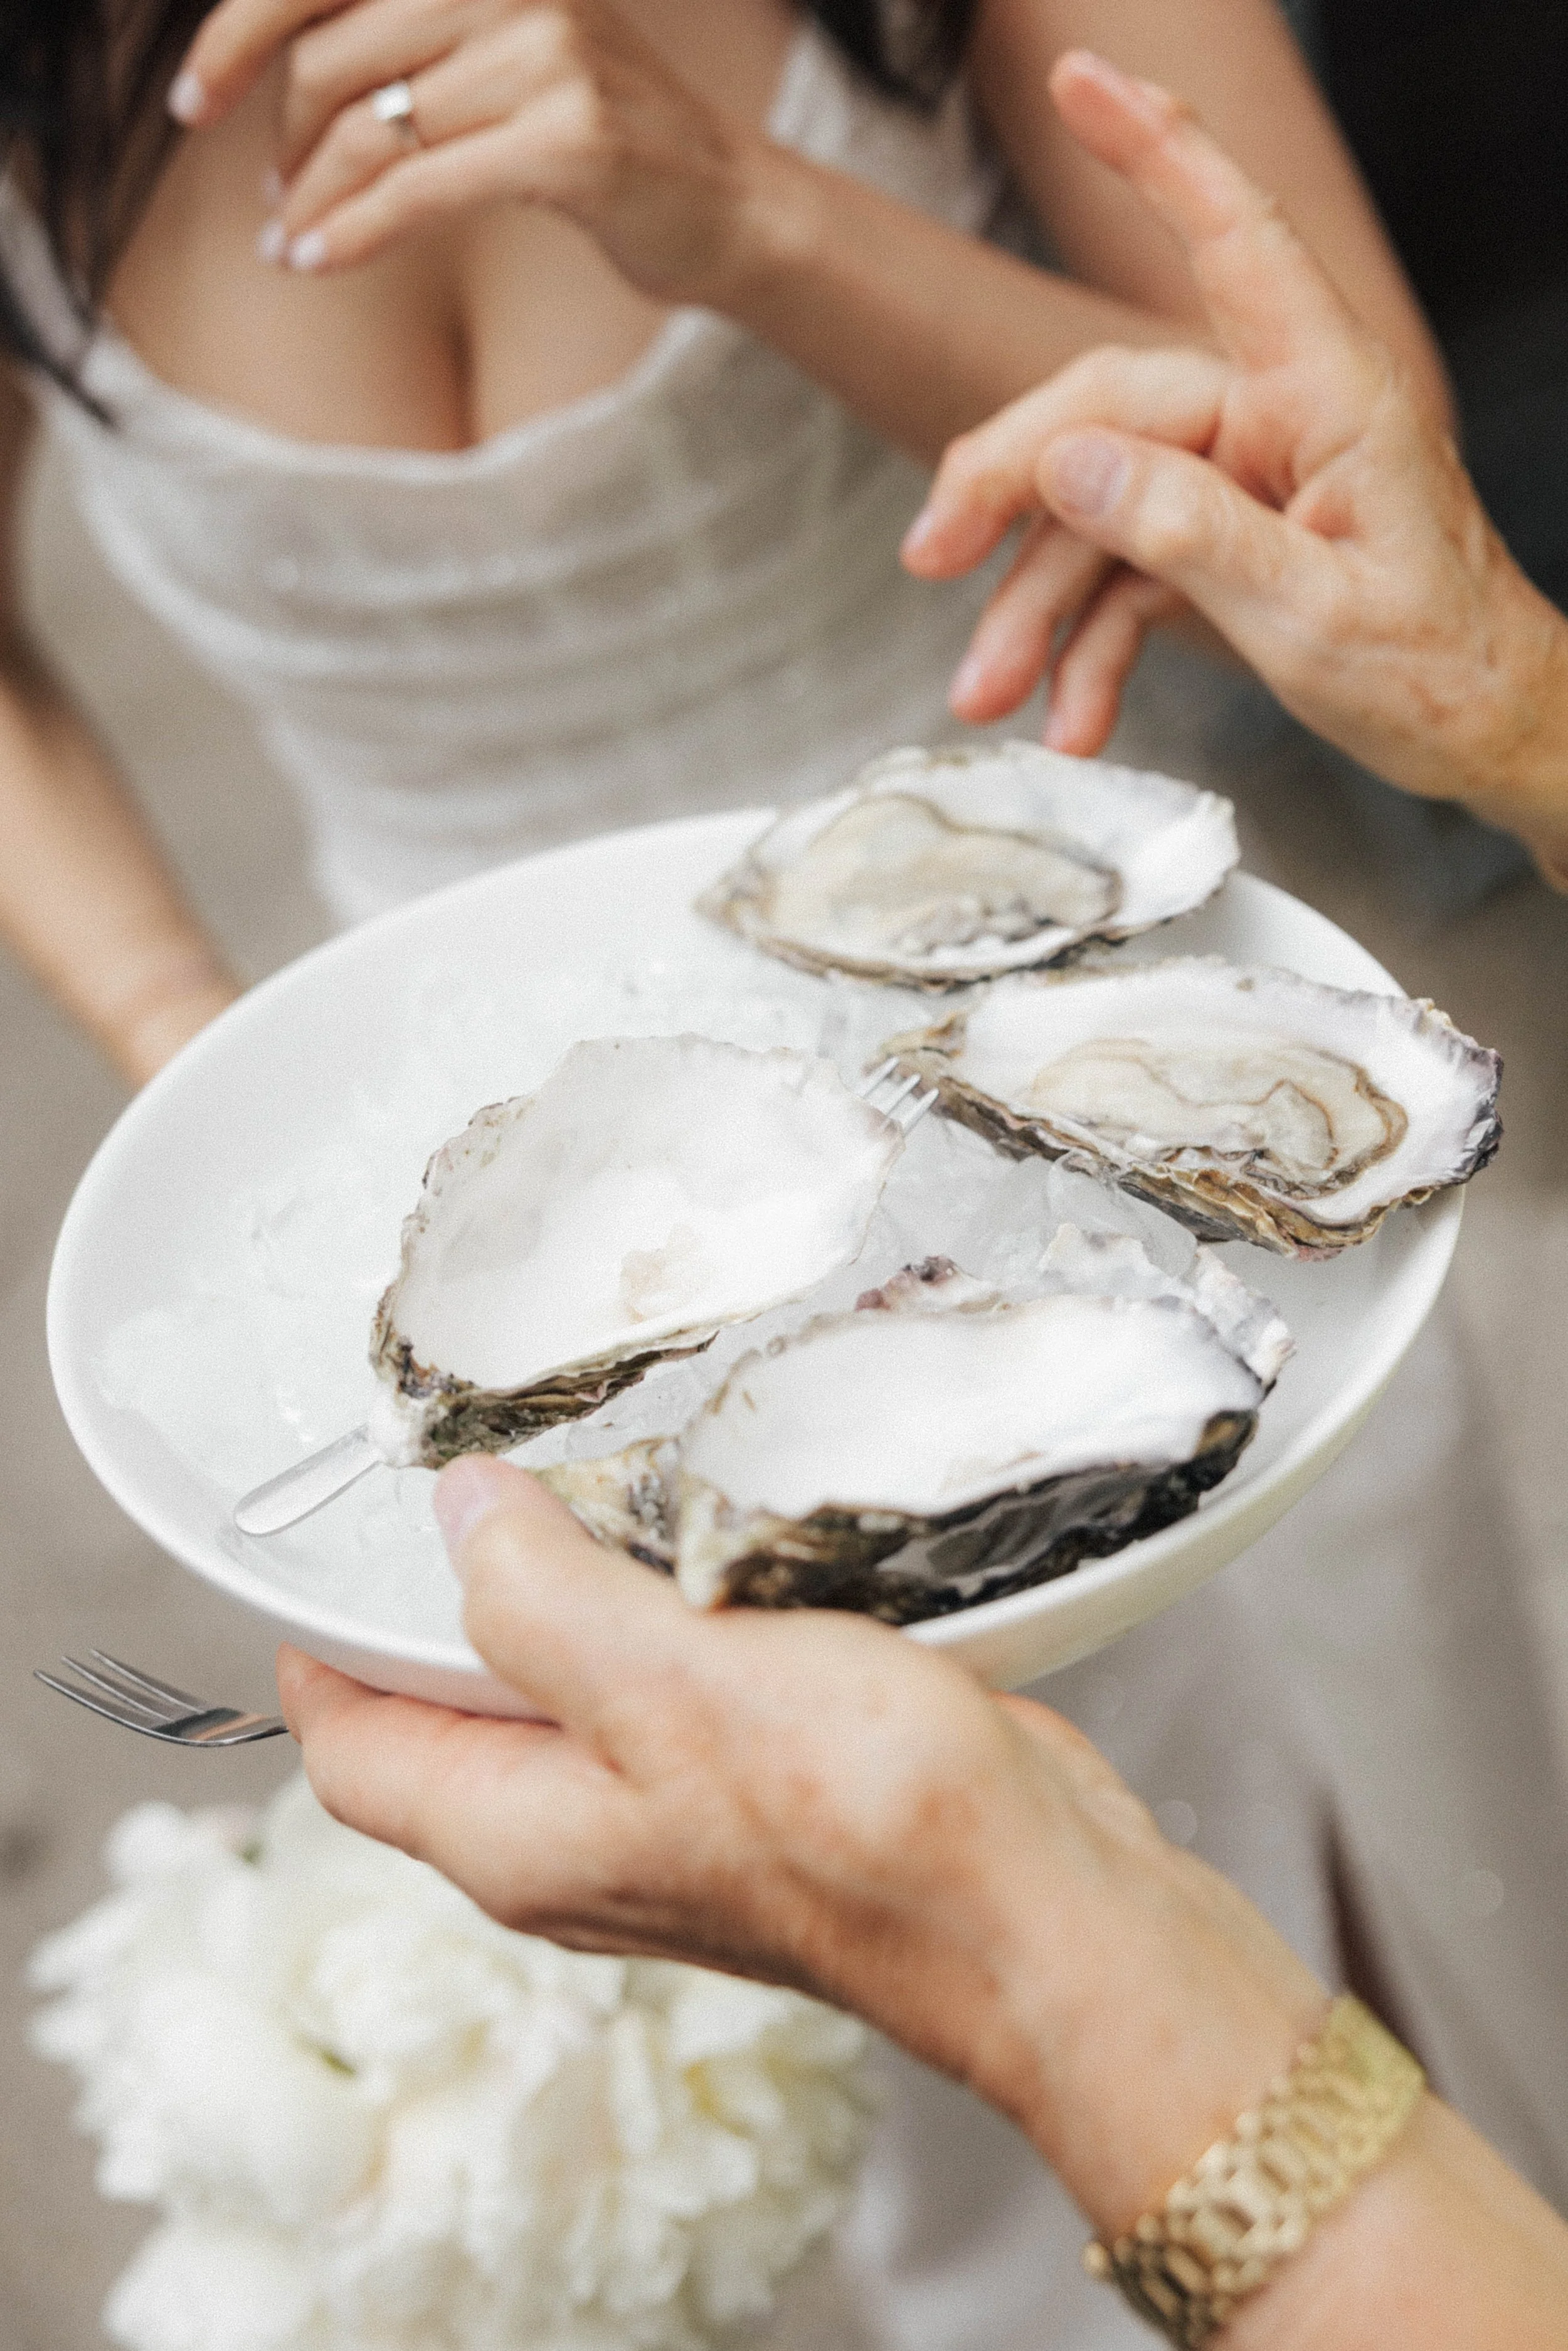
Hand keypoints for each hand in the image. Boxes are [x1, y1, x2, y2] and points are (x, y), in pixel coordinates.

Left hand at [171, 0, 759, 302]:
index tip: (194, 100)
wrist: (732, 205)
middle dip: (279, 142)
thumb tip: (276, 79)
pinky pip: (421, 187)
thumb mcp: (503, 63)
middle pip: (332, 57)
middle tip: (272, 203)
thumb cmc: (601, 144)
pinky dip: (354, 231)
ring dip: (309, 200)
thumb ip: (411, 45)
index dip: (237, 31)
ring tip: (294, 244)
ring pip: (369, 130)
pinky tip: (318, 262)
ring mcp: (548, 55)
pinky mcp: (570, 140)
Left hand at [280, 1454, 1323, 2237]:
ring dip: (570, 1590)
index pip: (351, 1756)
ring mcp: (670, 1811)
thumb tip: (462, 1516)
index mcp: (518, 1835)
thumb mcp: (670, 1688)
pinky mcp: (756, 1778)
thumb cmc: (866, 1824)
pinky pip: (670, 1682)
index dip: (316, 1655)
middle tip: (466, 1474)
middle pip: (454, 1716)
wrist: (1037, 1904)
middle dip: (443, 1604)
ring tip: (585, 1478)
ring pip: (571, 1689)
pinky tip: (704, 1535)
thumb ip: (542, 1600)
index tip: (318, 1550)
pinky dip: (668, 1607)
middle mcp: (579, 1835)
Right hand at [903, 52, 1567, 885]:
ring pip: (1097, 514)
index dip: (1156, 151)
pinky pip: (1126, 575)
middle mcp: (1276, 420)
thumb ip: (1190, 534)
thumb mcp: (1312, 614)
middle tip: (931, 558)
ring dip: (1032, 607)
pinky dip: (1087, 646)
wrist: (1481, 733)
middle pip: (1103, 413)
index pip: (1234, 238)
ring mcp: (1242, 481)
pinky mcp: (1222, 543)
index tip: (1081, 79)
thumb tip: (1073, 467)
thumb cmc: (1439, 669)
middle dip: (1007, 493)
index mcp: (1325, 395)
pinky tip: (1071, 712)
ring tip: (990, 689)